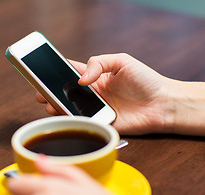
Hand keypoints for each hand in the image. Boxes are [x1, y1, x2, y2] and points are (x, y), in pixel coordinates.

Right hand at [36, 53, 178, 134]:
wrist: (163, 103)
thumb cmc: (146, 80)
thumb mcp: (121, 61)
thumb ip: (99, 63)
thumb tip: (80, 79)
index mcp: (96, 76)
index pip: (70, 72)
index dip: (55, 72)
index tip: (42, 72)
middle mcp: (93, 93)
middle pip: (66, 92)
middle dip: (51, 92)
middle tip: (41, 92)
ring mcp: (96, 109)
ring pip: (70, 109)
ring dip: (57, 107)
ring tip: (49, 104)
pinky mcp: (102, 124)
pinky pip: (83, 123)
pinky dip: (72, 121)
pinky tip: (64, 117)